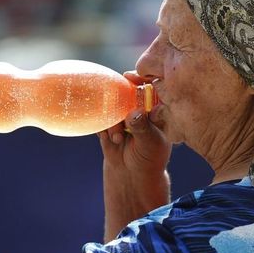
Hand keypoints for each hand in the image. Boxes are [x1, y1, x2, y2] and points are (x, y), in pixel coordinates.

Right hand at [98, 72, 170, 239]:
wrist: (132, 175)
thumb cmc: (150, 158)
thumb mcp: (151, 143)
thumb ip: (142, 127)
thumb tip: (133, 114)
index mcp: (154, 105)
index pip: (147, 84)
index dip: (138, 78)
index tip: (129, 77)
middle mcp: (137, 105)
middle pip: (124, 90)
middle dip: (118, 101)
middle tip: (119, 114)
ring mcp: (120, 112)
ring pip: (109, 105)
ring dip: (111, 120)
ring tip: (117, 138)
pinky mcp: (107, 122)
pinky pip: (99, 117)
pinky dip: (102, 127)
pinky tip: (110, 140)